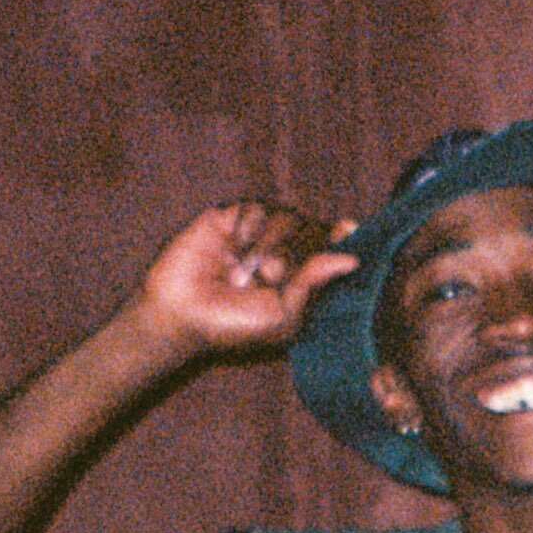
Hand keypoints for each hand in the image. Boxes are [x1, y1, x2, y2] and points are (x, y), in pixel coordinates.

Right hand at [128, 197, 351, 362]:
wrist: (180, 314)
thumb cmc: (231, 325)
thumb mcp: (282, 315)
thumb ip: (314, 284)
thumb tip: (352, 259)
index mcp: (299, 276)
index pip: (329, 246)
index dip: (339, 235)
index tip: (348, 229)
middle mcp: (282, 250)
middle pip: (311, 228)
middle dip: (295, 251)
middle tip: (270, 276)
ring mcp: (257, 232)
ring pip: (286, 215)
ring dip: (269, 243)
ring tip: (245, 270)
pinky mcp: (231, 217)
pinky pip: (255, 207)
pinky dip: (248, 229)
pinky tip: (233, 248)